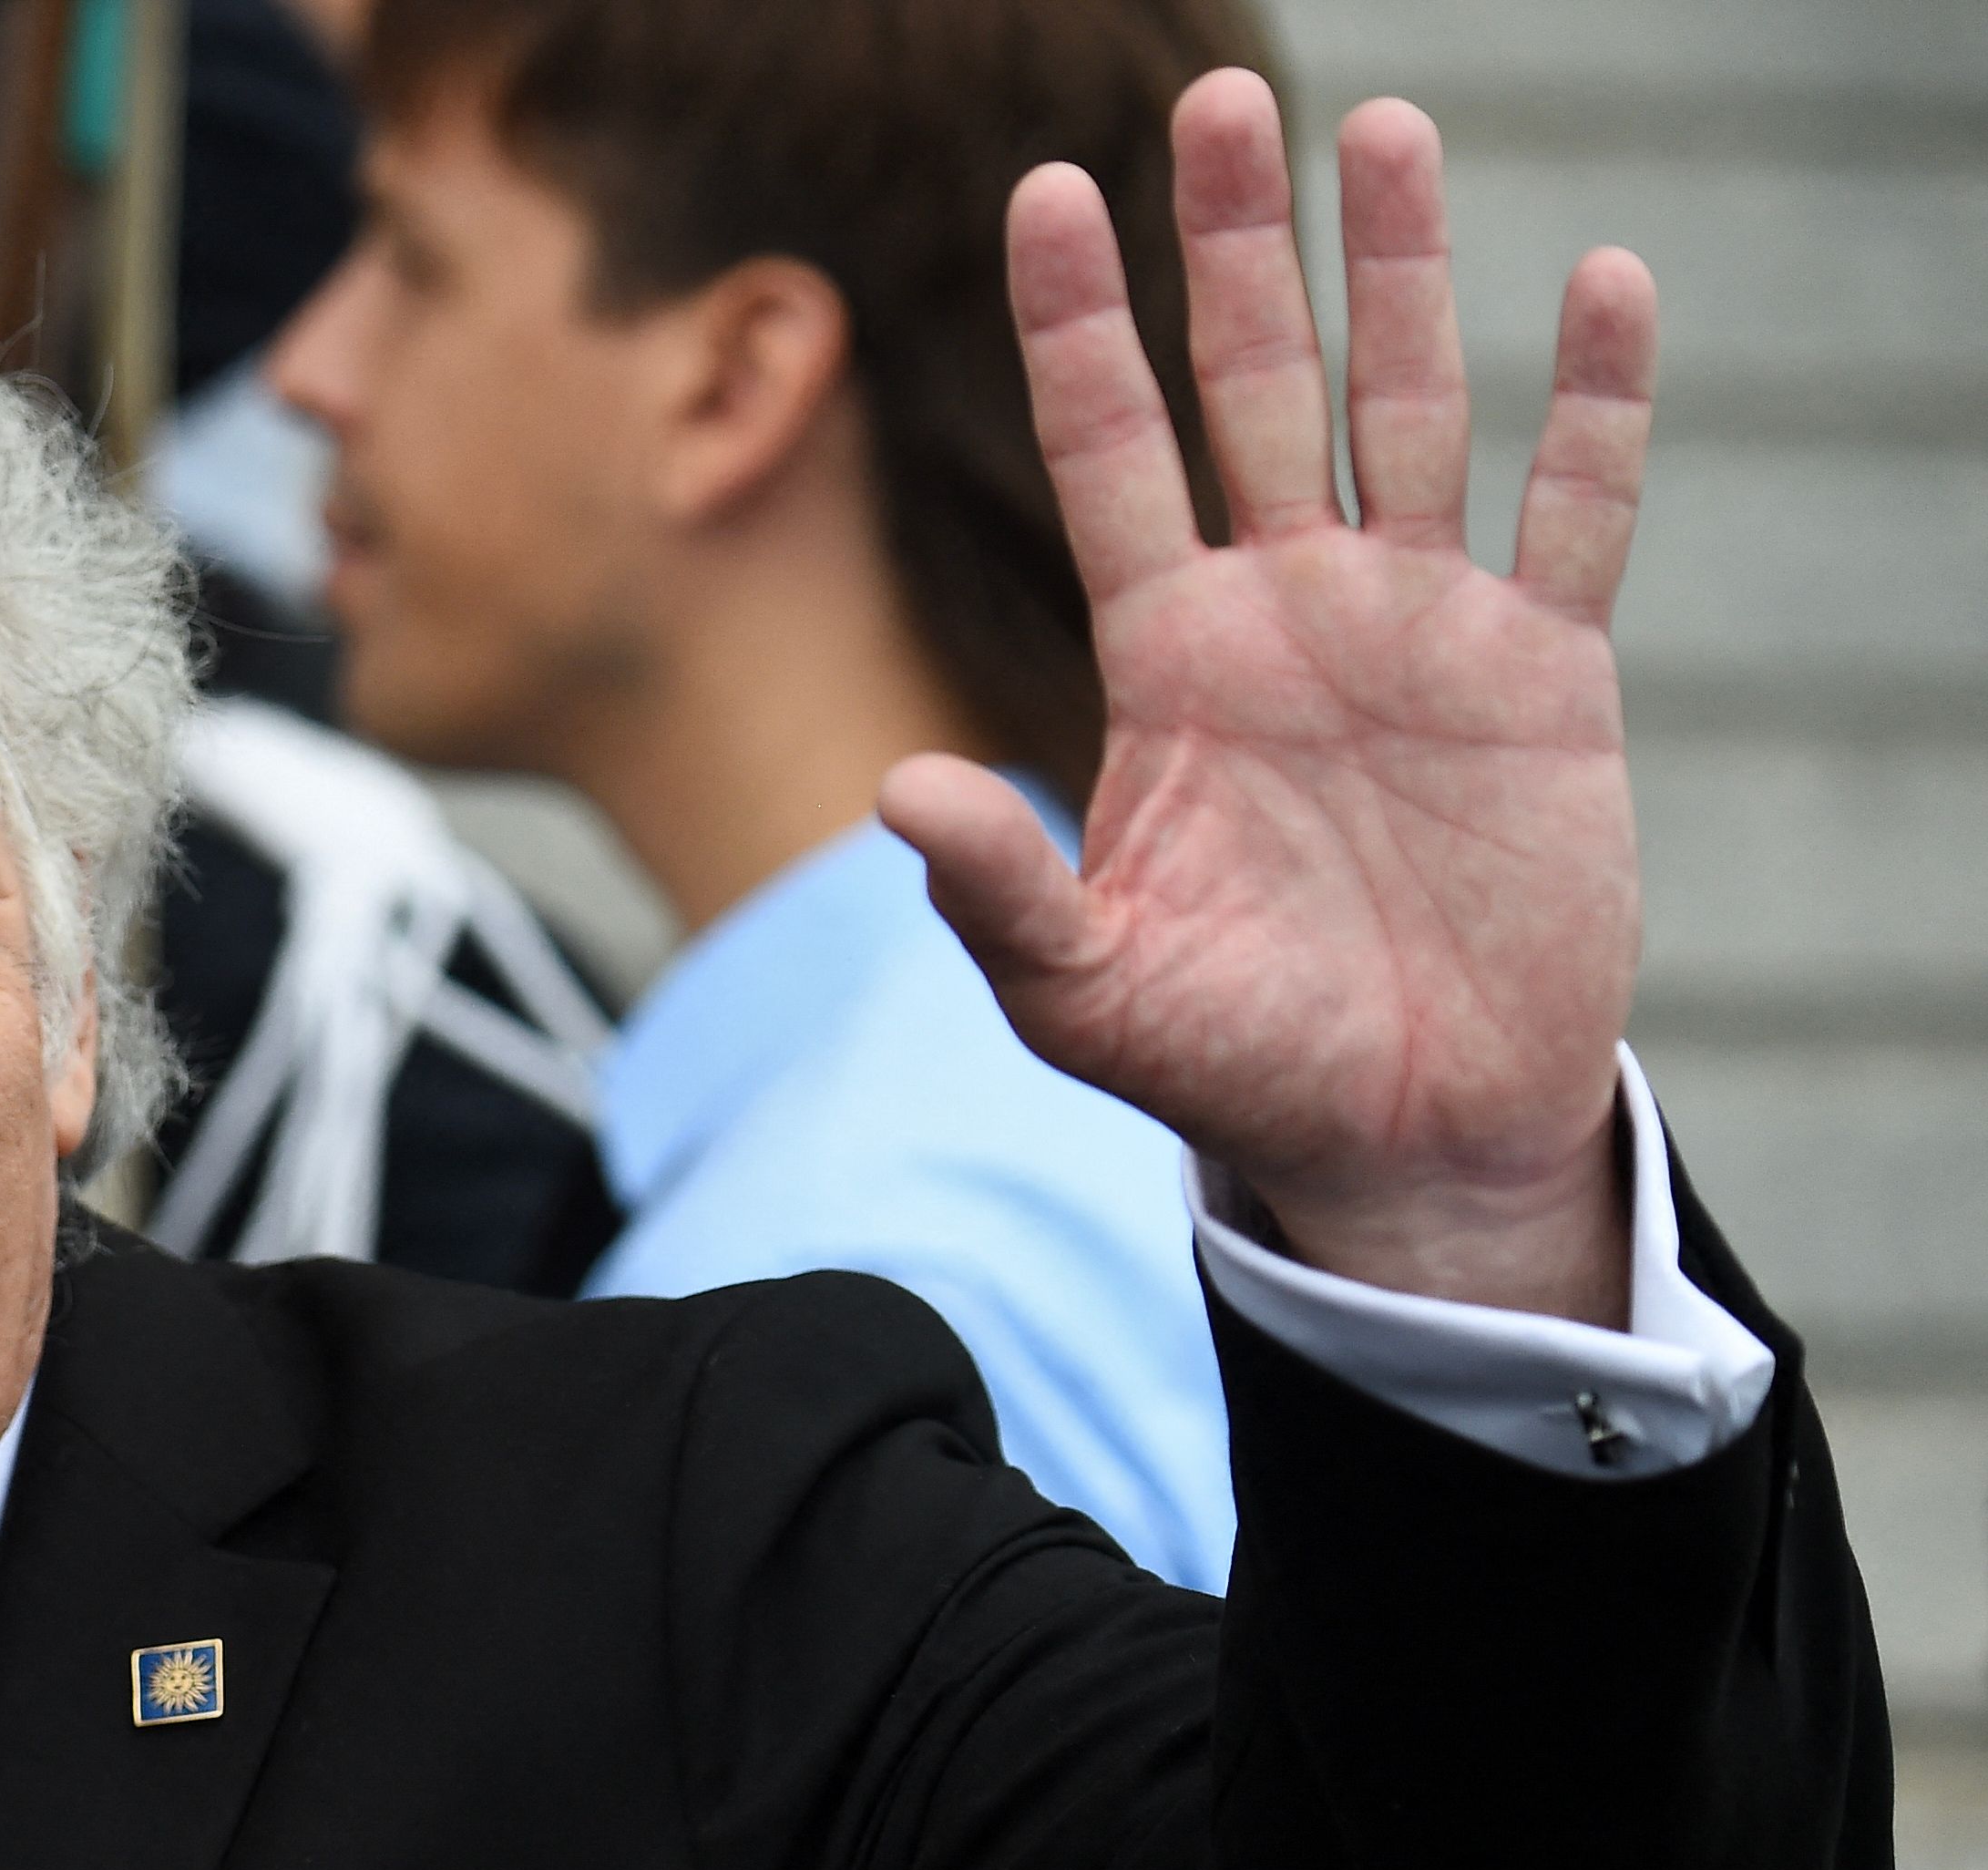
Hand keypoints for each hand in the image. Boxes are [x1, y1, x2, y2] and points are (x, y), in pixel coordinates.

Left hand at [881, 72, 1651, 1324]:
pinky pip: (1578, 512)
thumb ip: (999, 891)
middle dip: (1236, 249)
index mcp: (1165, 663)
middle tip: (1218, 98)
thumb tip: (897, 792)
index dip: (1079, 325)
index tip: (1048, 189)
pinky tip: (1603, 282)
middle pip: (1253, 388)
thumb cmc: (1226, 1065)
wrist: (1397, 1135)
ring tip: (1383, 128)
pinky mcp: (1544, 678)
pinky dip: (1599, 405)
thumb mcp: (1085, 991)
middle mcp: (1284, 612)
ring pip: (1411, 407)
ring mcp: (1417, 630)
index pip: (1106, 452)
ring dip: (1401, 273)